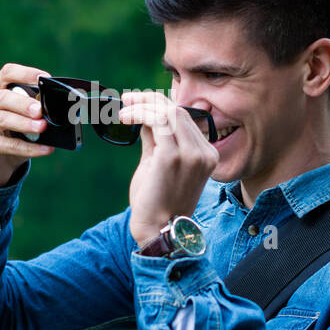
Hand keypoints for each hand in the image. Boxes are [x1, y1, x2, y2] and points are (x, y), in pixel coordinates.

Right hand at [0, 63, 55, 186]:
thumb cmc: (13, 134)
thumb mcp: (24, 118)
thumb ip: (34, 110)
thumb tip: (54, 108)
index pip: (7, 73)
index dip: (25, 73)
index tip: (44, 78)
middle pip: (2, 97)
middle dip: (23, 103)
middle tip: (40, 111)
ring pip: (1, 119)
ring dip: (25, 124)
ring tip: (43, 128)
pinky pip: (6, 144)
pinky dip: (28, 148)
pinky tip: (44, 149)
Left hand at [118, 90, 217, 245]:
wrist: (159, 229)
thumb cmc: (158, 201)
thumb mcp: (160, 163)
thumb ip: (156, 139)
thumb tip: (144, 116)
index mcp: (206, 154)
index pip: (184, 117)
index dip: (160, 104)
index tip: (139, 101)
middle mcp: (203, 152)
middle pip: (177, 111)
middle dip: (149, 100)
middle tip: (127, 100)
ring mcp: (191, 154)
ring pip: (167, 113)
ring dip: (142, 106)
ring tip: (124, 110)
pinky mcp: (172, 156)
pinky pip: (156, 122)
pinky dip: (139, 114)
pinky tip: (126, 117)